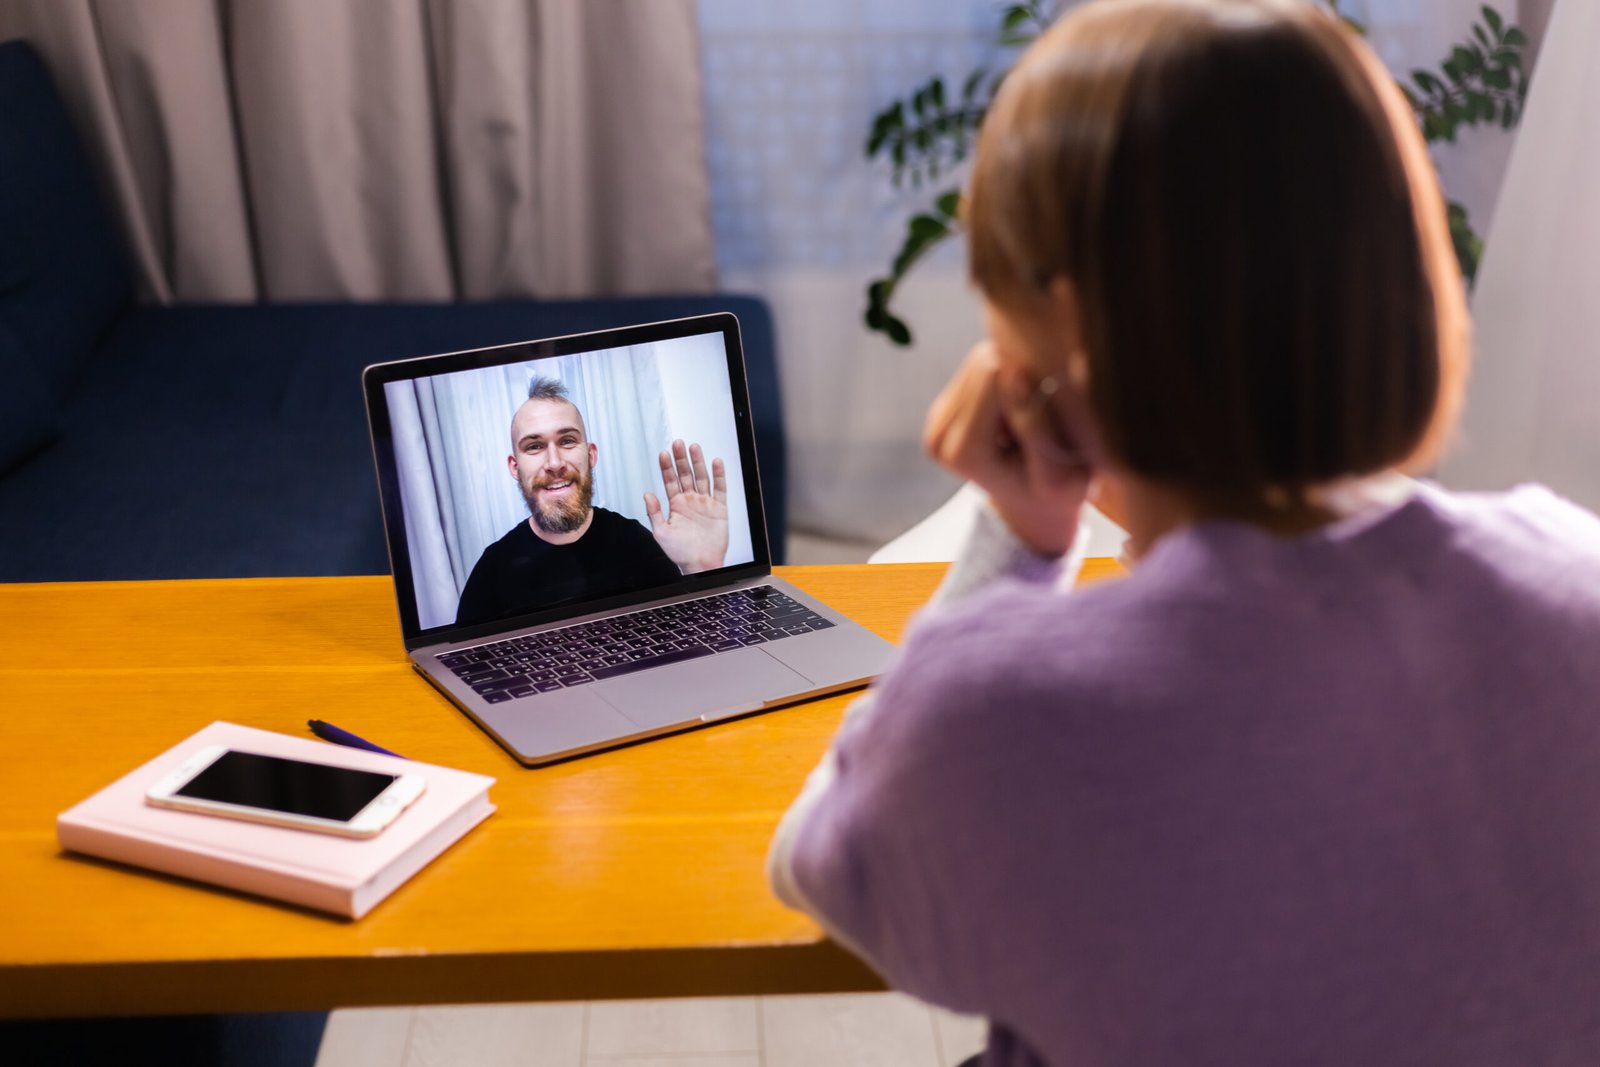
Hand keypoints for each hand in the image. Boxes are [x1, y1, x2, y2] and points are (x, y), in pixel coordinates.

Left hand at [645, 440, 728, 572]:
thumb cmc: (681, 551)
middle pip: (686, 474)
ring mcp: (705, 502)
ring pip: (701, 477)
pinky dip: (719, 475)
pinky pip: (720, 489)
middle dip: (681, 459)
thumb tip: (647, 494)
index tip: (663, 453)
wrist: (700, 563)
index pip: (670, 481)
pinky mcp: (719, 508)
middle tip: (678, 444)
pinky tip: (716, 463)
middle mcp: (690, 500)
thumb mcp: (661, 533)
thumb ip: (653, 512)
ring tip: (694, 448)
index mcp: (676, 504)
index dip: (666, 467)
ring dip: (698, 462)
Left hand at [923, 341, 1094, 556]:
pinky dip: (1008, 380)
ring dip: (1015, 380)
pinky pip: (982, 363)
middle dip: (1021, 379)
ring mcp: (938, 418)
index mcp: (963, 452)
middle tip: (1041, 421)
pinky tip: (1016, 413)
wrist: (1034, 506)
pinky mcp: (948, 403)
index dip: (1032, 383)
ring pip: (982, 357)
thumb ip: (1036, 425)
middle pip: (983, 361)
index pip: (993, 374)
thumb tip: (1014, 370)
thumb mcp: (1060, 473)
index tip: (1050, 419)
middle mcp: (939, 434)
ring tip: (1029, 420)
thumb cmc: (1056, 493)